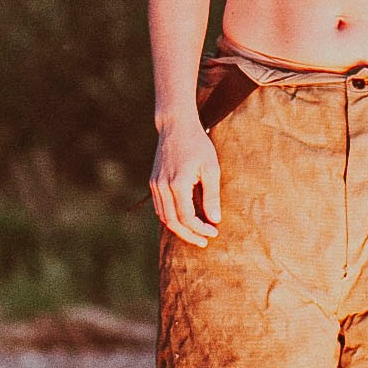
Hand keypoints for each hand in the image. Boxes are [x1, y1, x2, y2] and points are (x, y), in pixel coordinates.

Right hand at [151, 119, 220, 245]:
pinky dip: (171, 218)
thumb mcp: (211, 168)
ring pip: (164, 217)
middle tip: (204, 241)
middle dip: (189, 235)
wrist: (175, 126)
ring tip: (196, 234)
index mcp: (177, 183)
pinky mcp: (153, 182)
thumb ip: (212, 195)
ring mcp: (155, 185)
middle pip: (172, 222)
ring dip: (179, 229)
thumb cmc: (197, 144)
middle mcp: (162, 186)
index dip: (200, 229)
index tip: (214, 232)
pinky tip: (184, 220)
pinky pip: (160, 208)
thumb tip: (214, 220)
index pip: (187, 217)